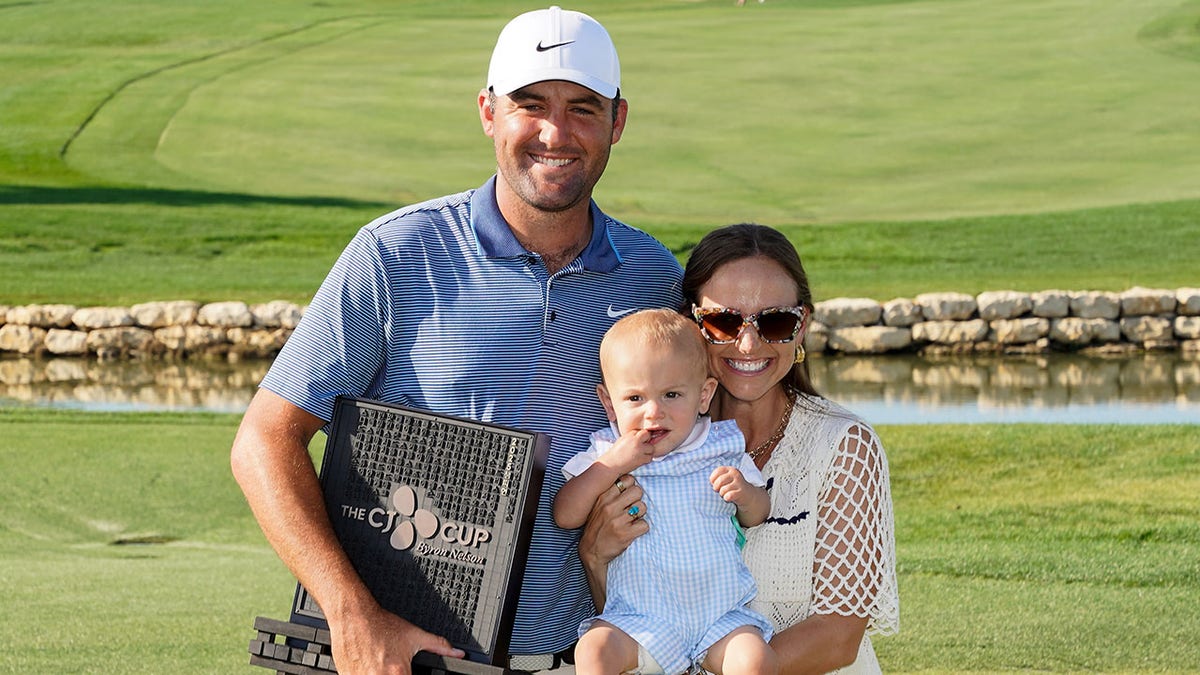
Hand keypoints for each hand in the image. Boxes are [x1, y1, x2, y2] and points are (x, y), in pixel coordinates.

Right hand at [328, 600, 464, 674]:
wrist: (353, 616)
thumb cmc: (381, 625)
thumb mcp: (415, 635)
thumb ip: (439, 646)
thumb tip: (458, 653)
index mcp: (399, 674)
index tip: (405, 671)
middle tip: (389, 666)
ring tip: (377, 665)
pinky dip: (364, 674)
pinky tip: (367, 666)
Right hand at [578, 473, 648, 603]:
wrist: (591, 552)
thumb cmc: (596, 527)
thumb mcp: (598, 506)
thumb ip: (611, 493)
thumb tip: (630, 480)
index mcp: (604, 497)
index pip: (627, 479)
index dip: (631, 487)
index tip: (628, 496)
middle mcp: (610, 506)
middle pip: (638, 491)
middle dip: (637, 500)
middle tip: (631, 509)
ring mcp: (618, 520)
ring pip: (643, 507)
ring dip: (640, 515)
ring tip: (631, 521)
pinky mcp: (625, 534)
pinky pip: (645, 524)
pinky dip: (641, 528)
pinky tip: (633, 531)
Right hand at [600, 430, 656, 474]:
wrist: (611, 464)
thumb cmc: (616, 453)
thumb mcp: (623, 440)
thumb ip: (632, 437)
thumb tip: (644, 437)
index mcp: (630, 435)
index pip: (641, 431)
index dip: (640, 436)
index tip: (637, 442)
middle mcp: (635, 440)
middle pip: (648, 435)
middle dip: (646, 441)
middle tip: (640, 447)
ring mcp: (639, 450)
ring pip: (651, 447)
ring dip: (647, 451)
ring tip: (639, 454)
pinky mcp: (641, 459)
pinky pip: (650, 457)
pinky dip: (646, 459)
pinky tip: (639, 459)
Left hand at [710, 466, 748, 504]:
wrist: (747, 495)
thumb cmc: (732, 487)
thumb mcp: (725, 479)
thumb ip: (716, 478)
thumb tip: (705, 483)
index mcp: (729, 469)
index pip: (717, 471)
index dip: (713, 479)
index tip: (714, 483)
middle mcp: (735, 474)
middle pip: (719, 481)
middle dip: (716, 488)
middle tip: (719, 490)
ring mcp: (739, 483)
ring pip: (723, 490)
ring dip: (722, 494)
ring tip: (725, 494)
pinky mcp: (741, 492)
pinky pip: (728, 496)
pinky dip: (726, 498)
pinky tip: (729, 498)